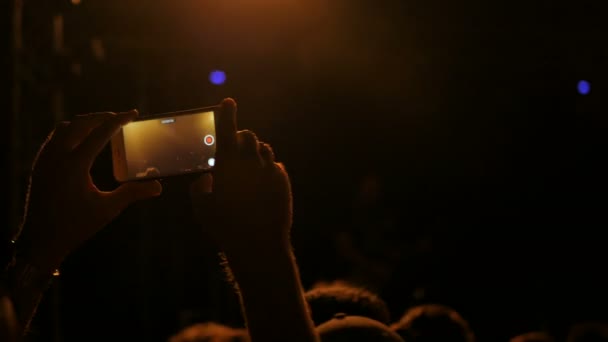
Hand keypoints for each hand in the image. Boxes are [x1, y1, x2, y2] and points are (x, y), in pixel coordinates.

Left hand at [18, 110, 161, 268]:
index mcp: (74, 165)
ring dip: (85, 123)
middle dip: (102, 117)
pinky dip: (71, 132)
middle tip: (120, 118)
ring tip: (102, 127)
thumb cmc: (75, 226)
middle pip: (81, 123)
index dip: (119, 120)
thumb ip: (132, 193)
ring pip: (65, 127)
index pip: (100, 133)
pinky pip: (55, 138)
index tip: (132, 113)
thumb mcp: (107, 209)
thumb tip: (157, 186)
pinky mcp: (39, 165)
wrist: (39, 240)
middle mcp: (56, 157)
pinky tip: (82, 142)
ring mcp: (45, 160)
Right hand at [190, 98, 292, 254]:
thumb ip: (199, 188)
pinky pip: (274, 166)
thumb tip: (206, 177)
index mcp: (228, 164)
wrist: (259, 245)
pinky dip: (266, 169)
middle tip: (235, 148)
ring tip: (248, 169)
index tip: (228, 102)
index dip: (226, 113)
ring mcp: (270, 170)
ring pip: (263, 149)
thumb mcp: (201, 209)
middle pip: (248, 136)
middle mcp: (251, 162)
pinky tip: (260, 184)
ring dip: (254, 153)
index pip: (226, 130)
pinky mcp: (283, 180)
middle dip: (240, 137)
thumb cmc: (225, 227)